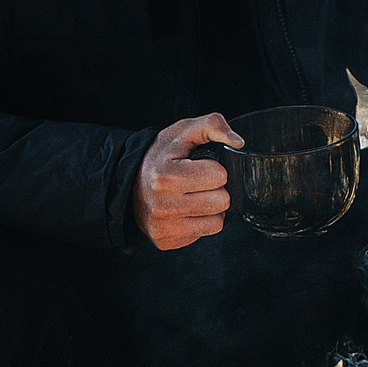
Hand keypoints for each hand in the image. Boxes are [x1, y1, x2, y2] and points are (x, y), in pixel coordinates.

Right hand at [134, 114, 241, 250]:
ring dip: (212, 207)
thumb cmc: (161, 157)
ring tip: (194, 196)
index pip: (219, 176)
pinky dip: (202, 222)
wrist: (129, 181)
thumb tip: (238, 142)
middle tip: (198, 183)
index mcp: (166, 176)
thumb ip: (212, 125)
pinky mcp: (166, 241)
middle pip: (222, 201)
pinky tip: (188, 210)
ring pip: (218, 221)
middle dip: (215, 189)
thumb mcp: (182, 132)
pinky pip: (206, 233)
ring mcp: (163, 226)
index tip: (199, 166)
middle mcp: (162, 205)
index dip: (215, 168)